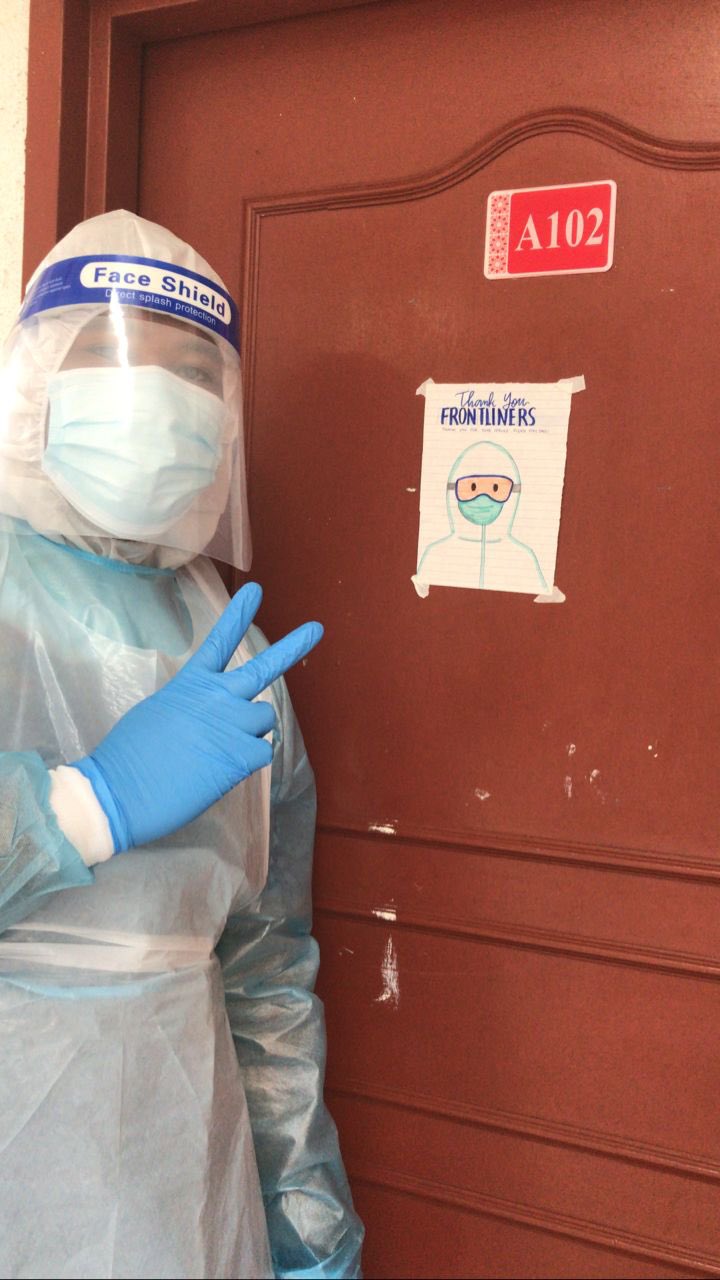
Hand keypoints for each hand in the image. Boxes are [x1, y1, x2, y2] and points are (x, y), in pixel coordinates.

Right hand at [72, 583, 322, 852]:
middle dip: (293, 647)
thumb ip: (190, 707)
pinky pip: (262, 753)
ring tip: (219, 749)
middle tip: (317, 628)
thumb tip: (208, 720)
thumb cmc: (129, 757)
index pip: (219, 640)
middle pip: (263, 668)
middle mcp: (217, 697)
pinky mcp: (242, 755)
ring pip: (265, 720)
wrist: (122, 791)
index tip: (256, 591)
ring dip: (251, 733)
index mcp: (190, 683)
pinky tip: (220, 770)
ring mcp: (233, 724)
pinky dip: (247, 763)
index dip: (238, 615)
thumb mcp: (157, 714)